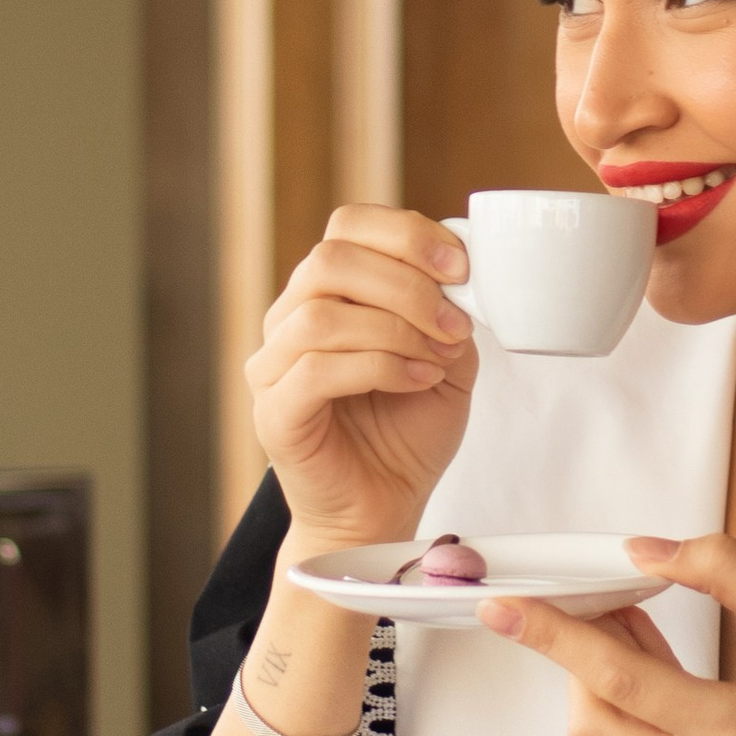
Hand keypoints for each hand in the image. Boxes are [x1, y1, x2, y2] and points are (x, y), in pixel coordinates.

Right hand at [247, 206, 480, 549]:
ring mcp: (273, 365)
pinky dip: (379, 367)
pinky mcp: (274, 412)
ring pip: (322, 314)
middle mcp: (290, 318)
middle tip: (455, 321)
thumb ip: (450, 312)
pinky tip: (417, 380)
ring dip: (396, 329)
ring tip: (438, 358)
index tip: (461, 267)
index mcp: (328, 292)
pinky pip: (316, 369)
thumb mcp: (448, 358)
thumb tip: (462, 278)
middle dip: (407, 283)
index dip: (407, 234)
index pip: (349, 226)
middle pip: (331, 259)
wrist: (382, 509)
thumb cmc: (407, 433)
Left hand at [477, 533, 735, 735]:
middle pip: (598, 723)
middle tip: (590, 599)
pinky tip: (680, 670)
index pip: (619, 681)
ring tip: (640, 619)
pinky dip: (656, 709)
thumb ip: (726, 573)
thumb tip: (647, 549)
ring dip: (619, 679)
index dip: (555, 639)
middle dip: (579, 660)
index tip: (504, 608)